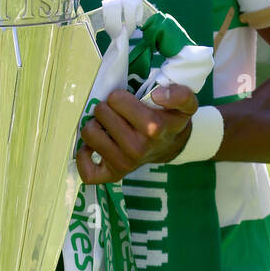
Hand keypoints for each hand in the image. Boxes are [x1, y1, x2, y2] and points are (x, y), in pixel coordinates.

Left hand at [76, 84, 197, 183]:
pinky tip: (93, 146)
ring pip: (89, 133)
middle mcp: (137, 148)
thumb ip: (180, 94)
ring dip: (95, 126)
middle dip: (107, 108)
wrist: (170, 146)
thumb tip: (157, 95)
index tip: (128, 102)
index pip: (116, 99)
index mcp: (153, 128)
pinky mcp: (112, 175)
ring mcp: (123, 164)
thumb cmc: (169, 120)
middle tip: (117, 114)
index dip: (119, 96)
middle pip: (100, 113)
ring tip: (107, 126)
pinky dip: (84, 155)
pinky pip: (86, 170)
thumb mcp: (185, 104)